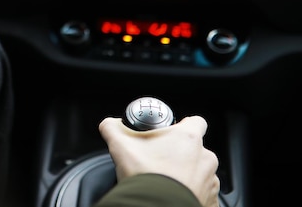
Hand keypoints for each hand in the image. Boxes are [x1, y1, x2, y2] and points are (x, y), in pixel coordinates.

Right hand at [98, 116, 219, 206]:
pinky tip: (174, 195)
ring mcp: (210, 181)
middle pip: (194, 149)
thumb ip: (113, 128)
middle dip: (179, 154)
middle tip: (159, 161)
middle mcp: (205, 158)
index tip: (169, 134)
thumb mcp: (120, 145)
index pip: (196, 121)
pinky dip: (191, 193)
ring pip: (199, 172)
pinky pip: (202, 194)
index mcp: (189, 138)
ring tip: (166, 181)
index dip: (182, 126)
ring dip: (186, 175)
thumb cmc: (145, 177)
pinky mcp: (210, 201)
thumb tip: (110, 124)